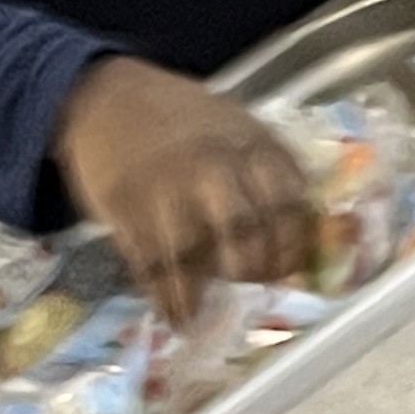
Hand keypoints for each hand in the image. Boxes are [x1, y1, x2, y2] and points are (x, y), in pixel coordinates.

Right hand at [50, 57, 310, 324]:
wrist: (108, 97)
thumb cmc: (185, 119)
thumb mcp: (239, 126)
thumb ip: (269, 170)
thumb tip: (306, 229)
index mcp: (249, 144)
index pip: (288, 198)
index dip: (296, 242)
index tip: (295, 270)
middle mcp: (211, 165)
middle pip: (244, 227)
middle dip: (256, 268)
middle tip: (257, 291)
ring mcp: (164, 187)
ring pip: (193, 248)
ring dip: (208, 290)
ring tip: (216, 316)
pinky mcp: (124, 207)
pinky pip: (149, 260)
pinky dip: (166, 295)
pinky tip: (178, 316)